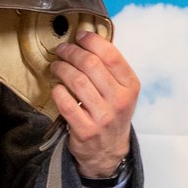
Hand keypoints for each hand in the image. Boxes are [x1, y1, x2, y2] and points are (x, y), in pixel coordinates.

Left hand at [49, 33, 139, 177]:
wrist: (107, 152)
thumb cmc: (111, 115)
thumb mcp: (121, 92)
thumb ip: (109, 69)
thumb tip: (87, 40)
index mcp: (130, 87)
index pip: (111, 55)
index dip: (91, 41)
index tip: (79, 36)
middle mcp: (119, 101)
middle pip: (91, 65)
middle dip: (72, 52)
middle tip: (62, 50)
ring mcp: (103, 117)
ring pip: (77, 81)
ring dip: (62, 69)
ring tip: (56, 66)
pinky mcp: (86, 131)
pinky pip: (66, 104)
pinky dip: (58, 92)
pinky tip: (56, 88)